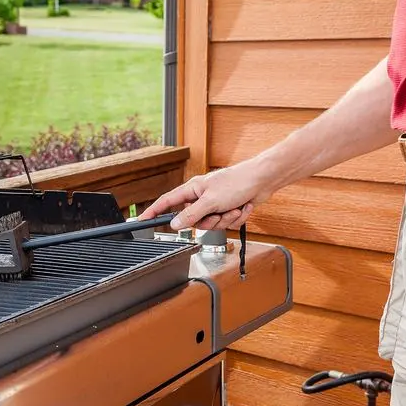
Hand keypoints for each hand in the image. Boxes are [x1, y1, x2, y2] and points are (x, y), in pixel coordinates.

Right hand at [140, 161, 276, 230]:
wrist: (263, 180)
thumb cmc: (237, 182)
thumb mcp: (210, 201)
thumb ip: (190, 215)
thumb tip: (174, 224)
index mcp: (192, 190)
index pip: (167, 202)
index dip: (154, 212)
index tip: (142, 220)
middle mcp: (201, 197)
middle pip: (194, 221)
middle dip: (210, 221)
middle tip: (218, 213)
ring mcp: (215, 204)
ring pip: (212, 225)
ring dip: (225, 219)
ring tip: (234, 207)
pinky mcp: (227, 210)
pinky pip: (226, 223)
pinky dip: (236, 218)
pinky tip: (242, 207)